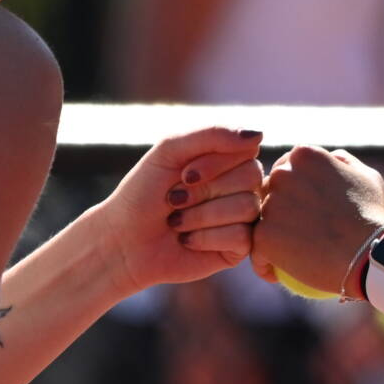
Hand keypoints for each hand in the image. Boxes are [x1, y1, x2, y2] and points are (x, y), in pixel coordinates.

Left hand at [90, 125, 265, 294]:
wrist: (123, 242)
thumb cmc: (143, 193)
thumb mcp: (170, 150)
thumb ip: (212, 134)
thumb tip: (260, 134)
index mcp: (228, 160)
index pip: (247, 149)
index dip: (216, 163)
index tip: (183, 174)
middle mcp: (241, 187)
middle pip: (251, 177)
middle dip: (205, 190)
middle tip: (175, 200)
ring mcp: (242, 218)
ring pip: (247, 207)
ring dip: (201, 215)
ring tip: (176, 222)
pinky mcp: (239, 248)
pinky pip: (242, 237)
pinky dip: (206, 237)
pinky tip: (187, 240)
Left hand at [254, 146, 383, 295]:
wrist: (372, 253)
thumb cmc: (373, 215)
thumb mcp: (365, 175)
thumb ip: (341, 162)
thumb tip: (330, 159)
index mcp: (304, 156)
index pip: (285, 167)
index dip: (291, 187)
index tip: (301, 206)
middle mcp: (282, 175)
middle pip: (268, 191)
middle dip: (274, 207)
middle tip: (290, 230)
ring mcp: (271, 206)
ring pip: (259, 220)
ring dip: (268, 235)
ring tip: (284, 254)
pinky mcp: (264, 237)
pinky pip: (256, 251)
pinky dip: (264, 263)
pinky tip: (275, 273)